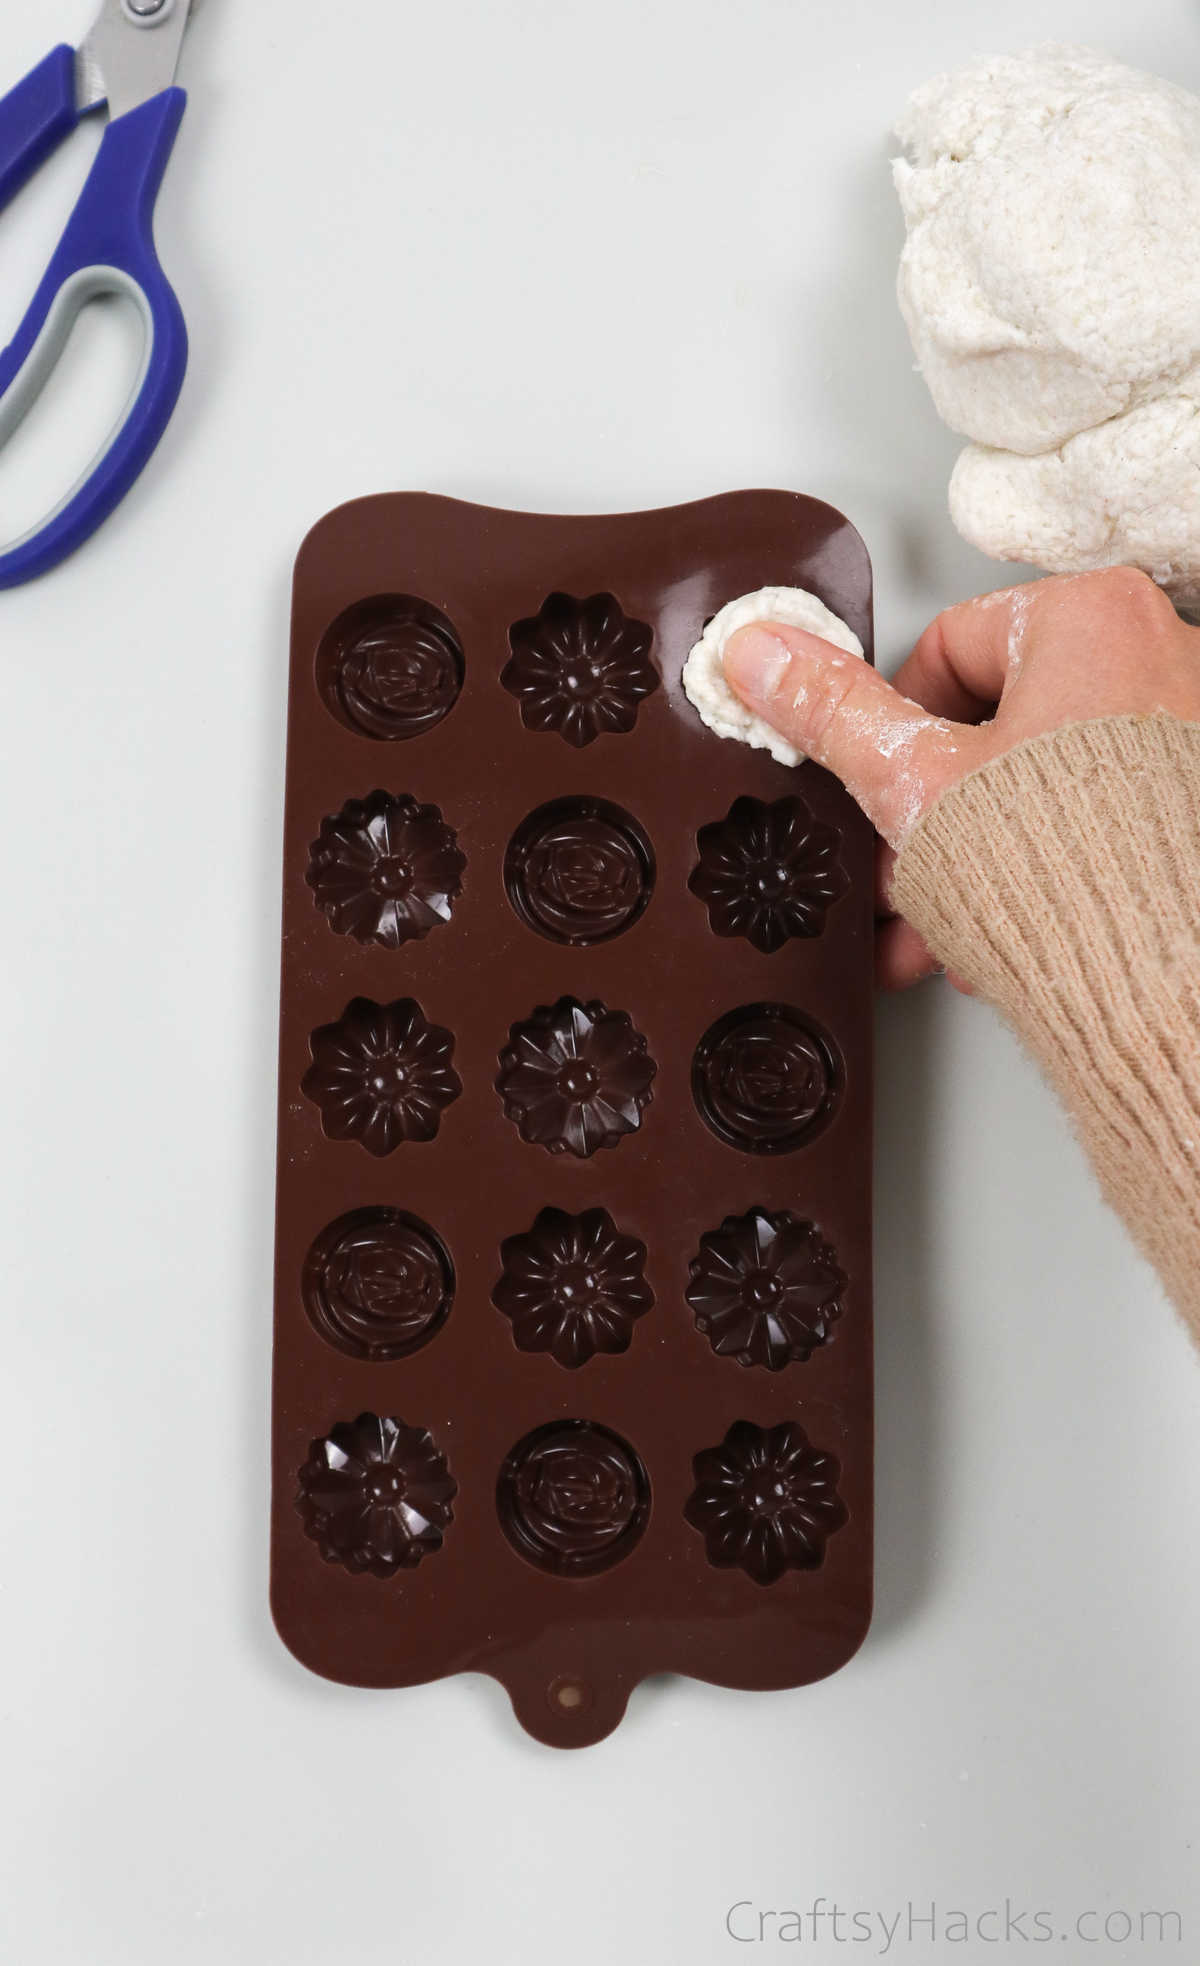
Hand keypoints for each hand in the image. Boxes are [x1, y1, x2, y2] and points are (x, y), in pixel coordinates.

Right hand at [723, 567, 1199, 988]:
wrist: (1162, 986)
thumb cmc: (1073, 876)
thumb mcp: (912, 782)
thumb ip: (832, 712)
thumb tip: (765, 655)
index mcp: (1091, 617)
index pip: (949, 648)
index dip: (896, 731)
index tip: (887, 785)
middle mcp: (1157, 658)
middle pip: (995, 728)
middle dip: (935, 818)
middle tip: (907, 866)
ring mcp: (1184, 736)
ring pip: (1038, 789)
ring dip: (974, 859)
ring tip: (944, 920)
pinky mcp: (1189, 809)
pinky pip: (1092, 827)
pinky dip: (1041, 875)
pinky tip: (1001, 933)